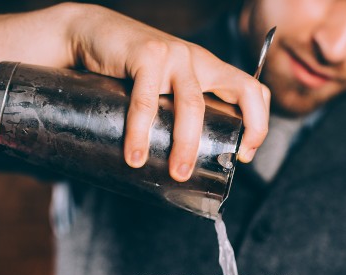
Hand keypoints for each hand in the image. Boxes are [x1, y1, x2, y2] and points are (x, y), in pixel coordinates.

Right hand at [64, 4, 269, 180]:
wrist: (87, 31)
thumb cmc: (125, 68)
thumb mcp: (162, 87)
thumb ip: (174, 112)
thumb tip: (178, 164)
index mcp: (209, 69)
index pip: (253, 90)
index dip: (258, 123)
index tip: (243, 154)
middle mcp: (198, 59)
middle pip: (236, 96)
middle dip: (228, 139)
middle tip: (212, 170)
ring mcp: (175, 54)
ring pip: (193, 104)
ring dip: (186, 144)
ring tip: (176, 173)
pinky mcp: (146, 54)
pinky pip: (147, 101)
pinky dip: (141, 132)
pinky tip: (136, 156)